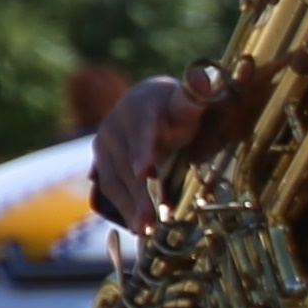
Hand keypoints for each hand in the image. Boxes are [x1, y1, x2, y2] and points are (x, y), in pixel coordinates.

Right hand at [89, 70, 211, 230]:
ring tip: (143, 230)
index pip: (142, 130)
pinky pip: (108, 186)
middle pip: (126, 163)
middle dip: (137, 193)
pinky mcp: (100, 161)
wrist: (146, 102)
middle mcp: (116, 125)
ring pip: (113, 178)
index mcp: (140, 106)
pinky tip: (134, 225)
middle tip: (150, 221)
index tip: (146, 172)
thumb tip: (207, 78)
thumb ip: (197, 94)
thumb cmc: (174, 106)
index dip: (143, 151)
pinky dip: (121, 206)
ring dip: (127, 206)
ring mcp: (104, 144)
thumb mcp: (187, 100)